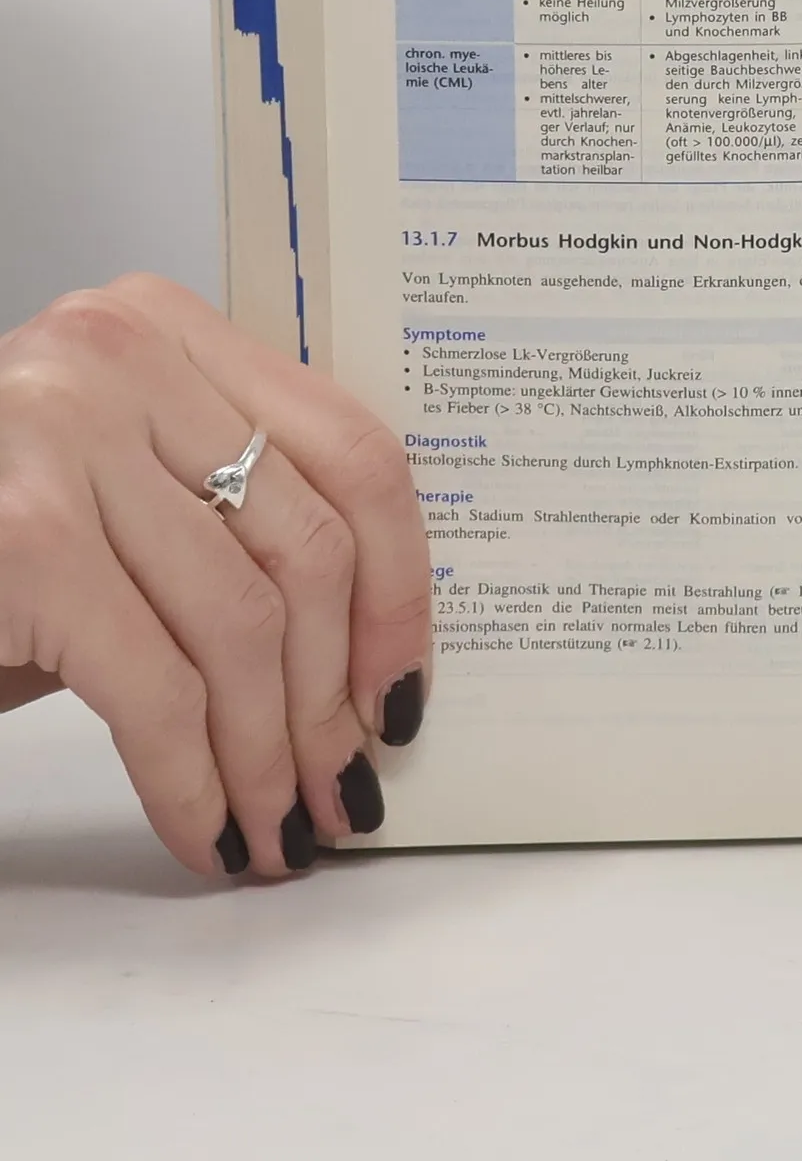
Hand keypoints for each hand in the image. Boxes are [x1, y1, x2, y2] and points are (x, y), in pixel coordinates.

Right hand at [0, 275, 431, 876]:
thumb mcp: (117, 489)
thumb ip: (228, 519)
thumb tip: (366, 655)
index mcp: (167, 325)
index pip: (352, 452)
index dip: (400, 588)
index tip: (405, 686)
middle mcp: (120, 356)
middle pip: (308, 547)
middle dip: (335, 695)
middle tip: (345, 784)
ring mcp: (64, 437)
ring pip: (245, 626)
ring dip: (271, 755)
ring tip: (284, 825)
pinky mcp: (23, 541)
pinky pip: (158, 691)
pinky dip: (194, 784)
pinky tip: (211, 835)